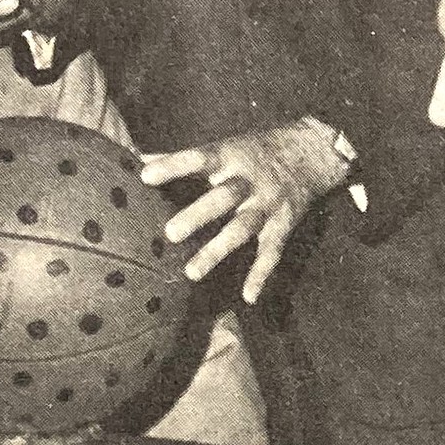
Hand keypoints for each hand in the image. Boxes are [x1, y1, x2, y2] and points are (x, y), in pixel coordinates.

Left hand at [141, 120, 349, 303]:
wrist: (310, 152)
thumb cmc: (251, 151)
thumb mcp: (221, 146)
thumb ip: (178, 157)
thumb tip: (134, 158)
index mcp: (229, 156)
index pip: (199, 158)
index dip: (174, 165)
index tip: (145, 175)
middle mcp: (248, 182)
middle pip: (223, 198)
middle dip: (198, 215)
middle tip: (169, 234)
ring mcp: (267, 205)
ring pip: (242, 229)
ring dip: (218, 251)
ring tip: (191, 274)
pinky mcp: (282, 226)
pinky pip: (272, 253)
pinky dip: (261, 276)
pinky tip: (248, 297)